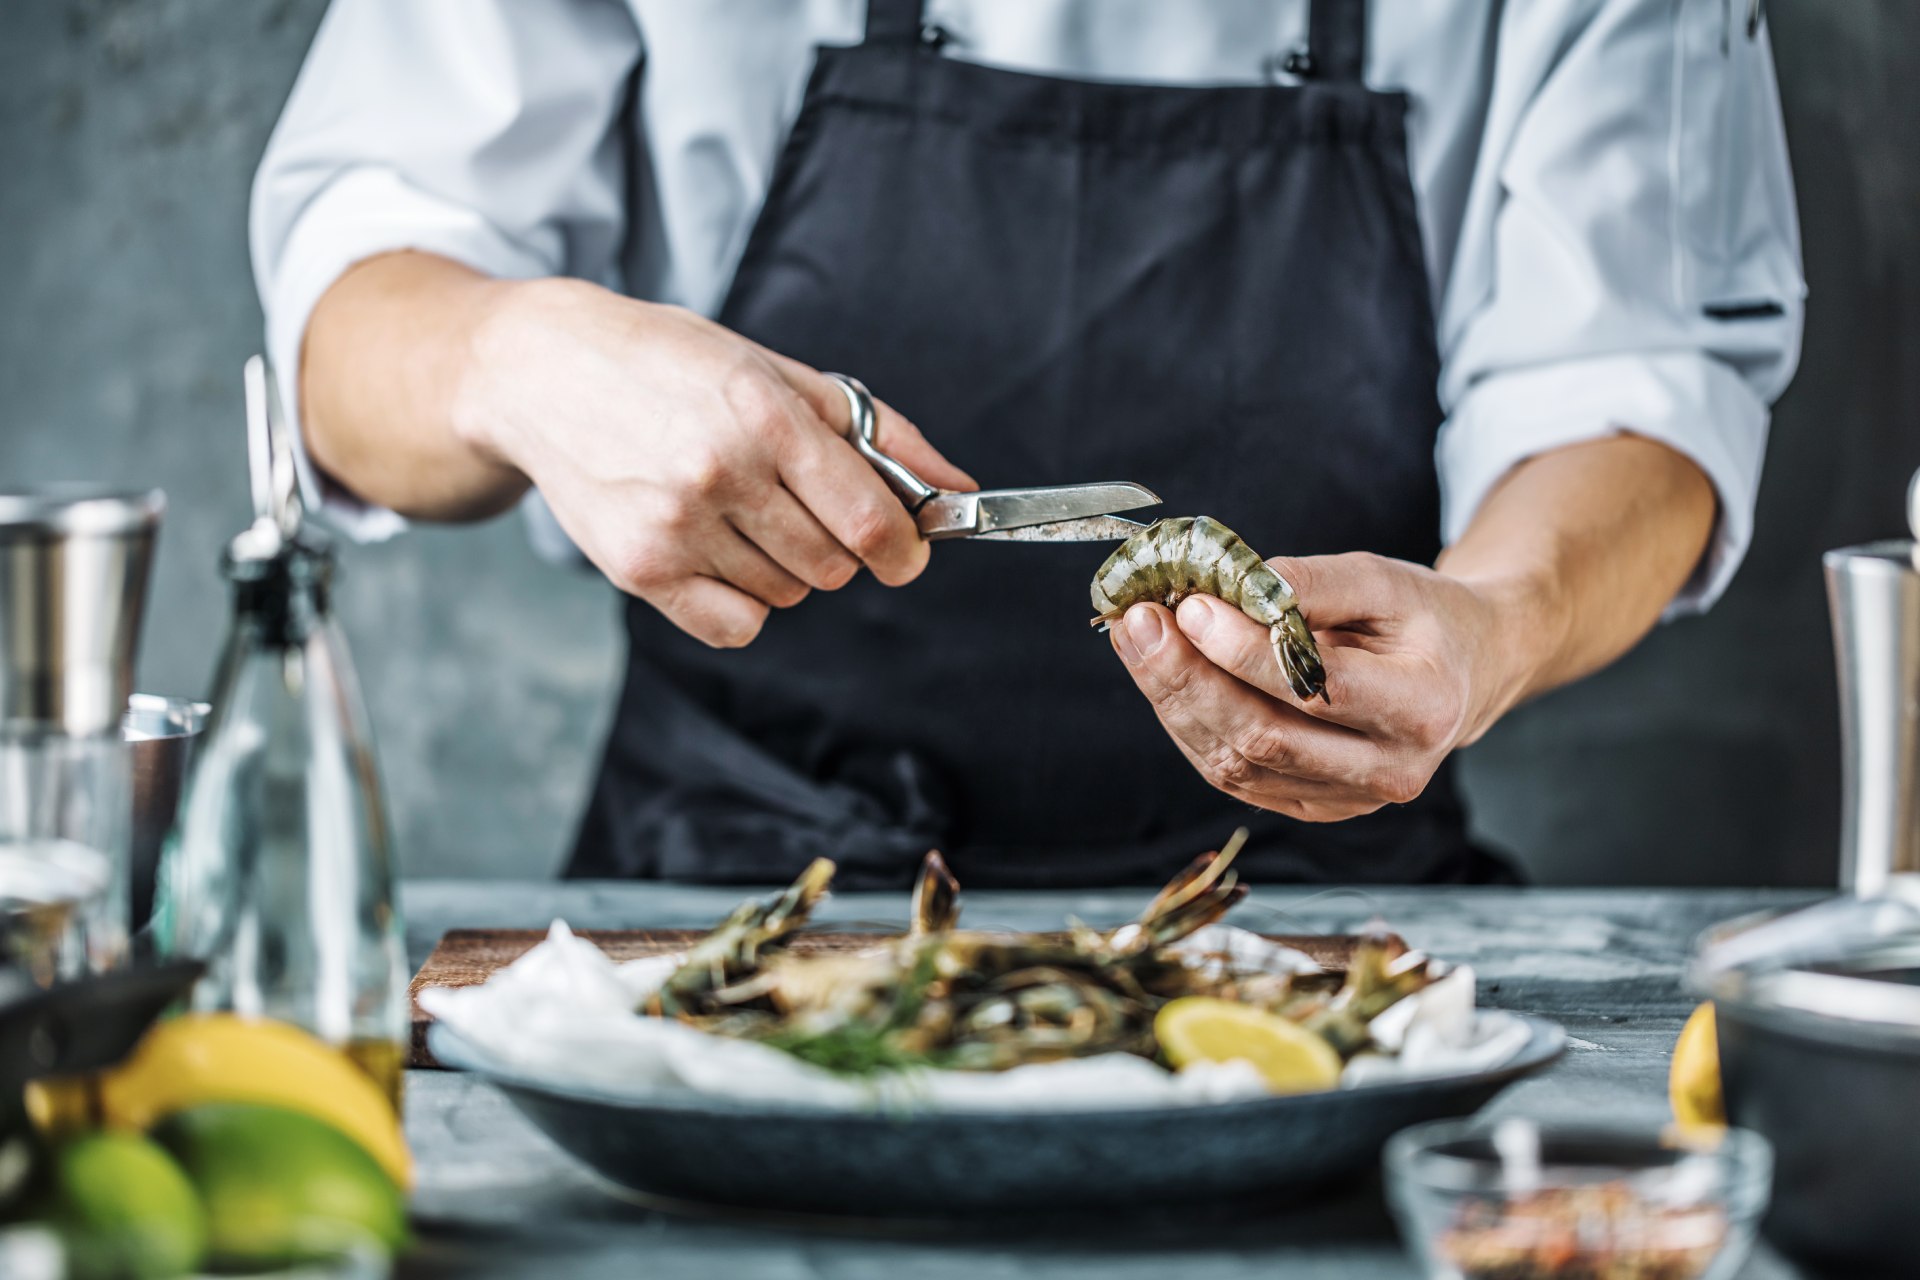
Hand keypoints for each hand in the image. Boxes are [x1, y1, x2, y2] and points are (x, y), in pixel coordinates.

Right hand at [452, 278, 974, 645]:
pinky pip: (734, 627)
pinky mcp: (638, 569)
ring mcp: (674, 526)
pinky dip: (741, 603)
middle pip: (833, 566)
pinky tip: (714, 551)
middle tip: (791, 502)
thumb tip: (958, 488)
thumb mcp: (778, 372)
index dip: (903, 548)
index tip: (904, 550)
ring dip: (782, 567)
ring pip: (786, 596)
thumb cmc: (670, 364)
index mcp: (764, 416)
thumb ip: (879, 434)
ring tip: (735, 509)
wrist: (542, 373)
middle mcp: (719, 473)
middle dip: (834, 544)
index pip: (869, 521)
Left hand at [1109, 553, 1544, 820]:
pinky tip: (1165, 678)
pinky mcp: (1314, 808)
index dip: (1245, 652)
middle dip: (1189, 679)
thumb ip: (1312, 582)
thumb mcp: (1383, 579)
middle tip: (1139, 623)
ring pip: (1239, 765)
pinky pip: (1236, 777)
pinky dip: (1191, 725)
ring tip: (1139, 640)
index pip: (1317, 687)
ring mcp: (1351, 800)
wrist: (1461, 674)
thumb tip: (1234, 584)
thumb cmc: (1421, 619)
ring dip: (1175, 701)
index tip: (1191, 606)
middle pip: (1266, 737)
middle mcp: (1391, 768)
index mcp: (1422, 706)